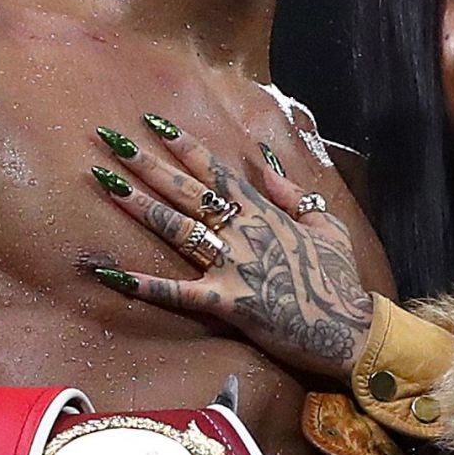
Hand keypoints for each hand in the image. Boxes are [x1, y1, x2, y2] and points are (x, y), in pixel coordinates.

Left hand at [81, 107, 372, 380]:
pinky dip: (142, 284)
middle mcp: (243, 233)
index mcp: (265, 214)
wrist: (349, 330)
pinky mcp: (226, 302)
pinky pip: (176, 293)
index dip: (184, 146)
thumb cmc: (339, 280)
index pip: (217, 172)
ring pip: (177, 228)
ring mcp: (232, 267)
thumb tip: (264, 165)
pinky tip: (108, 273)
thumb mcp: (327, 226)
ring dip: (139, 204)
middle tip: (110, 140)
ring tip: (104, 181)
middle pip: (187, 191)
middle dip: (148, 164)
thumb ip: (293, 195)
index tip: (154, 124)